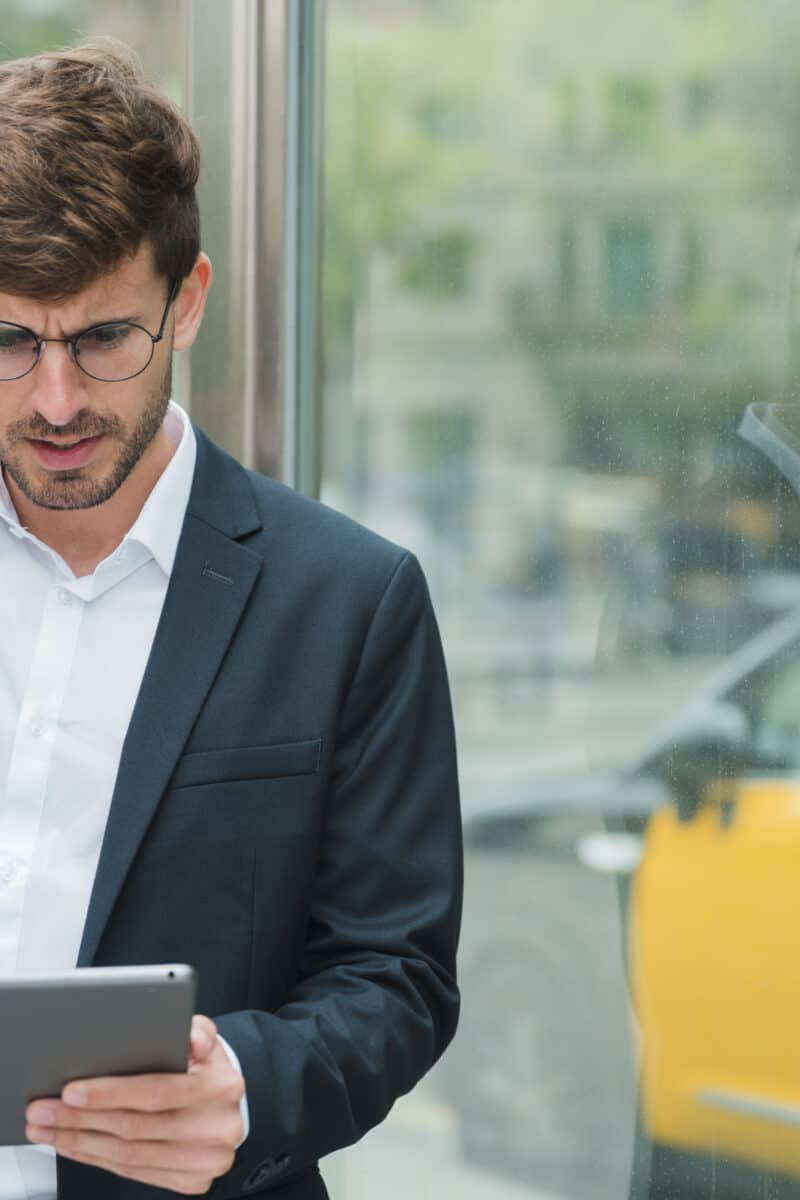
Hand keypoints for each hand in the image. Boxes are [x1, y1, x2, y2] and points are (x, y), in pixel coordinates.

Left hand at [25, 1014, 244, 1195]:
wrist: (231, 1107)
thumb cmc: (206, 1070)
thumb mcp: (207, 1039)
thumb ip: (197, 1030)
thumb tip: (189, 1036)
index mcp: (220, 1086)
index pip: (157, 1092)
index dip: (110, 1093)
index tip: (71, 1091)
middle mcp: (215, 1128)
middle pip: (135, 1127)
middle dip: (81, 1119)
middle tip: (44, 1110)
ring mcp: (204, 1160)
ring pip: (128, 1154)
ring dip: (80, 1142)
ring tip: (49, 1129)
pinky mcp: (191, 1181)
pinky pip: (134, 1172)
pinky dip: (98, 1158)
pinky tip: (76, 1145)